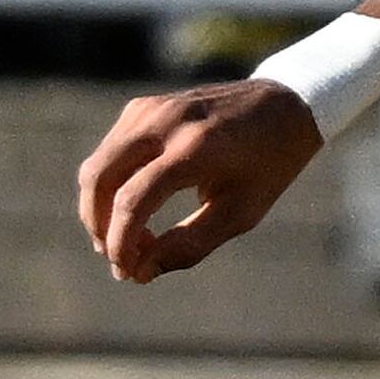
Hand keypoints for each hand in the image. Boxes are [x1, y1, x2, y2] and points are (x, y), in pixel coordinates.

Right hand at [77, 78, 323, 284]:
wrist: (282, 106)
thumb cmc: (268, 166)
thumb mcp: (241, 212)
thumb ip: (192, 243)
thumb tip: (142, 271)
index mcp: (196, 149)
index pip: (135, 200)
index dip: (121, 242)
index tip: (129, 272)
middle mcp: (164, 123)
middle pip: (100, 179)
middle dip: (98, 226)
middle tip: (118, 259)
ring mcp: (148, 110)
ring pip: (96, 166)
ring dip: (99, 209)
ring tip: (129, 240)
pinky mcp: (141, 107)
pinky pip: (108, 153)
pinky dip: (110, 186)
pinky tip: (135, 211)